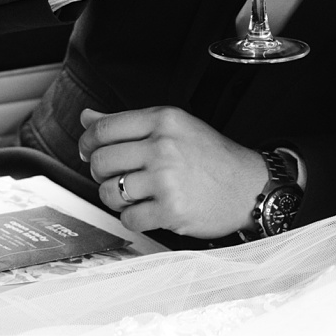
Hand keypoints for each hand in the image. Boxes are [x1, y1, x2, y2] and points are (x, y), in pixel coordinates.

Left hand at [79, 106, 267, 237]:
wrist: (248, 187)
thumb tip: (87, 117)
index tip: (88, 151)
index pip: (104, 128)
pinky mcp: (171, 210)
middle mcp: (164, 146)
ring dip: (114, 198)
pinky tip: (147, 211)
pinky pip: (128, 219)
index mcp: (164, 120)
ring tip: (132, 195)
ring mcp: (167, 179)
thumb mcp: (174, 127)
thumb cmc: (212, 157)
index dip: (87, 142)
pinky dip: (132, 219)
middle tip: (112, 176)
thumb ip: (129, 122)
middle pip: (101, 160)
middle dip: (99, 173)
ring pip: (109, 192)